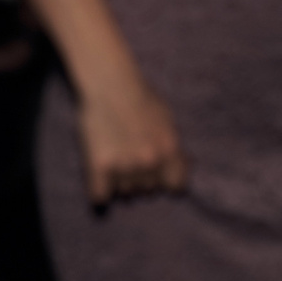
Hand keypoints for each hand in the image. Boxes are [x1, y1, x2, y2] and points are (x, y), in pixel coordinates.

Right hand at [78, 73, 187, 203]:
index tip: (159, 175)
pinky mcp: (99, 168)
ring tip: (115, 162)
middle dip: (142, 180)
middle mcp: (150, 164)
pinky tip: (100, 179)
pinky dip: (100, 190)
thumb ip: (174, 147)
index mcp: (170, 152)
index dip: (167, 181)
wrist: (109, 83)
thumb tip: (182, 165)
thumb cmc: (140, 96)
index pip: (176, 187)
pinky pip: (100, 197)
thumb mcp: (167, 120)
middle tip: (130, 162)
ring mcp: (125, 167)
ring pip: (125, 194)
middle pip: (149, 191)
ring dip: (121, 184)